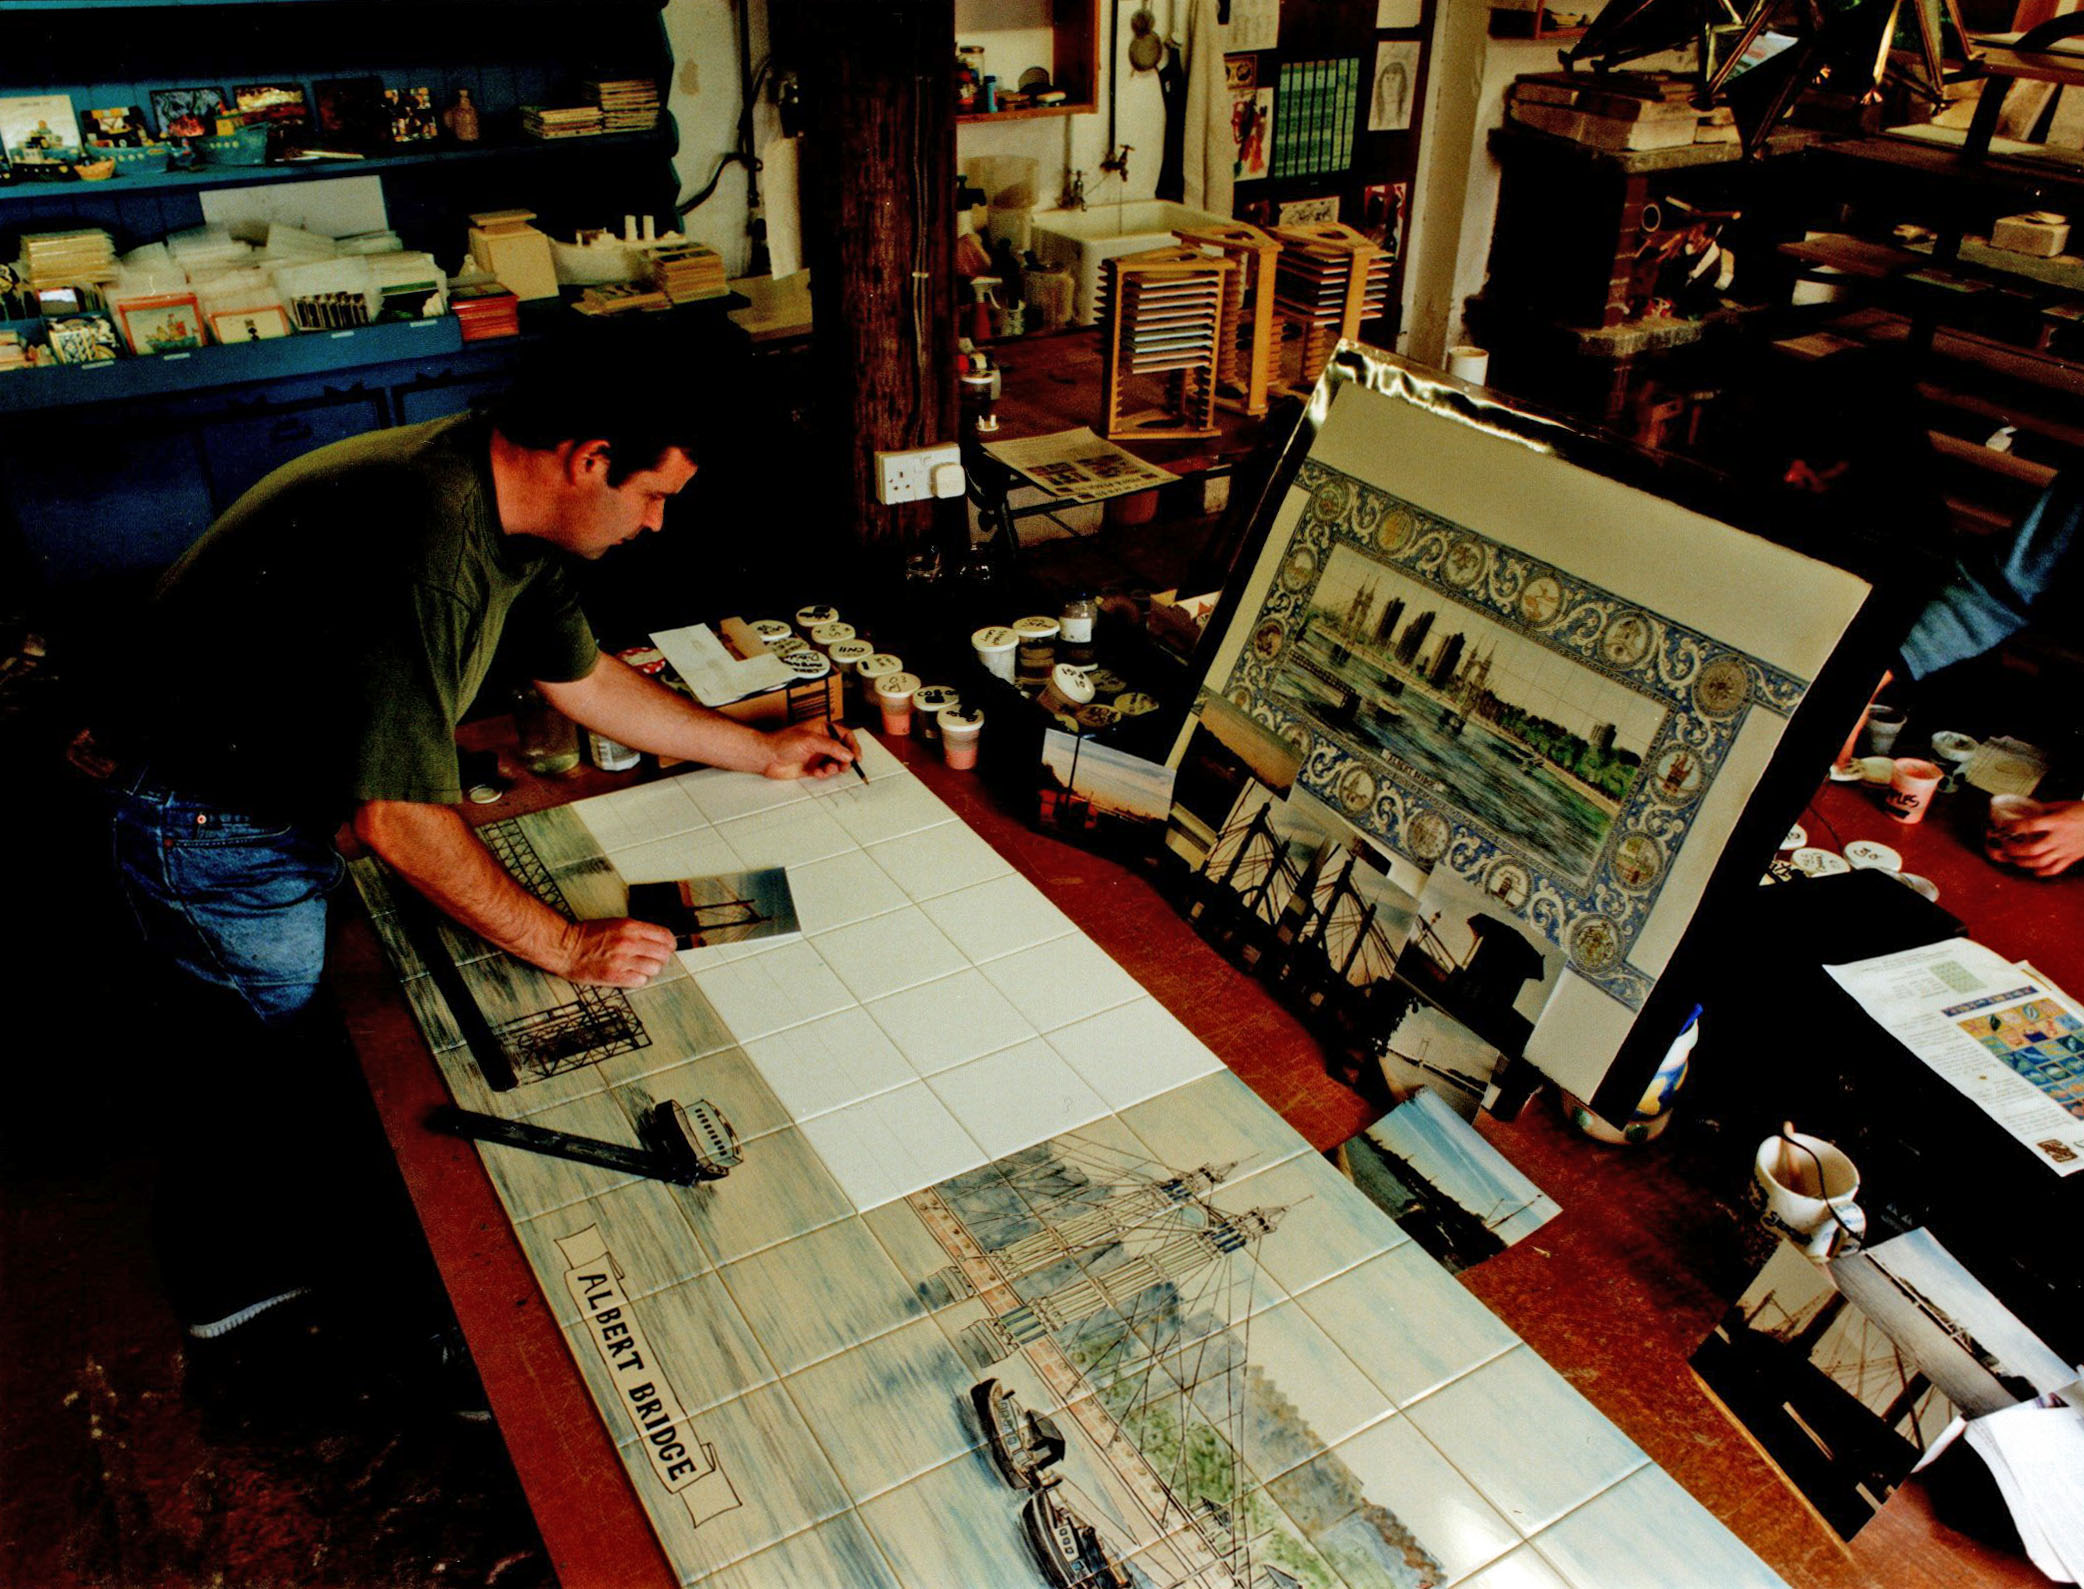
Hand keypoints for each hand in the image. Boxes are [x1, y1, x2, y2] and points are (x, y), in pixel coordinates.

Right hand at [556, 917, 675, 985]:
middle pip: (663, 954)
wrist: (565, 947)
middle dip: (661, 957)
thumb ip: (637, 931)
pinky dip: (638, 979)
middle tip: (653, 958)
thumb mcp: (616, 923)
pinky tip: (630, 974)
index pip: (665, 936)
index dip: (669, 943)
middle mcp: (629, 943)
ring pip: (654, 969)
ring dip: (650, 969)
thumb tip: (658, 940)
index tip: (667, 946)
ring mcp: (622, 961)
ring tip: (639, 967)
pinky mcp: (614, 976)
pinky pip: (640, 981)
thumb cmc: (587, 935)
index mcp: (630, 927)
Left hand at [762, 720, 856, 779]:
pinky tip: (817, 772)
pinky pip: (826, 772)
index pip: (845, 735)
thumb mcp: (810, 740)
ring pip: (836, 763)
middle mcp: (821, 742)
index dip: (852, 745)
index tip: (856, 756)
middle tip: (843, 766)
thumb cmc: (782, 742)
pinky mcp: (812, 767)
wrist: (767, 757)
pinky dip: (825, 774)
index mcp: (823, 729)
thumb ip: (831, 747)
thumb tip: (847, 754)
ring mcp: (817, 755)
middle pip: (843, 751)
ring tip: (828, 769)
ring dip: (834, 768)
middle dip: (845, 760)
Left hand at [2001, 800, 2083, 877]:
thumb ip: (2045, 808)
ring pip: (2040, 862)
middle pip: (2031, 849)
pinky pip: (2055, 869)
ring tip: (2014, 859)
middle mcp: (2060, 838)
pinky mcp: (2072, 857)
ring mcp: (2066, 849)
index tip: (2005, 826)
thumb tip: (2028, 808)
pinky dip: (2042, 872)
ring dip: (2023, 862)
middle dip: (2014, 850)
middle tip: (2005, 847)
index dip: (2014, 826)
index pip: (2030, 825)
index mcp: (2058, 821)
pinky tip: (2034, 870)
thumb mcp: (2065, 804)